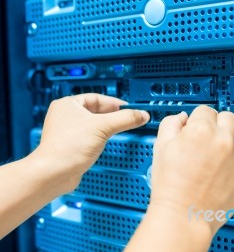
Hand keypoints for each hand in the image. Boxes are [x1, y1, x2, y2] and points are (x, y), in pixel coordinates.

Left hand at [31, 93, 149, 193]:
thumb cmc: (68, 147)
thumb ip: (125, 119)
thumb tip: (141, 114)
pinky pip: (90, 136)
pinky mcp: (71, 145)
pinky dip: (101, 137)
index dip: (114, 103)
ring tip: (120, 129)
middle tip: (128, 118)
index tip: (129, 108)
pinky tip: (108, 142)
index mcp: (67, 104)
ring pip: (94, 124)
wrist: (54, 173)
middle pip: (96, 111)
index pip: (97, 98)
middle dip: (113, 115)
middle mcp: (65, 116)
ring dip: (107, 127)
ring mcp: (67, 131)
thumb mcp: (103, 127)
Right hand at [150, 105, 233, 233]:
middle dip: (218, 124)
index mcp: (202, 130)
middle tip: (207, 139)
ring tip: (208, 166)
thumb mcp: (161, 147)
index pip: (205, 110)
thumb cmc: (171, 186)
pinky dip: (231, 165)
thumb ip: (172, 124)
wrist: (184, 216)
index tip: (195, 128)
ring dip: (224, 147)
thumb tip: (182, 118)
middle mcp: (223, 141)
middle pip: (229, 118)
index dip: (197, 119)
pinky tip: (216, 177)